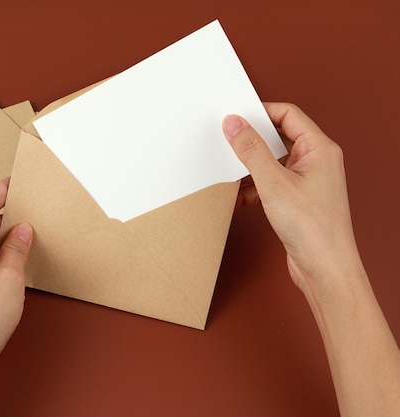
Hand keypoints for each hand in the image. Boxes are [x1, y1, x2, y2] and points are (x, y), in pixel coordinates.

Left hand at [0, 178, 32, 416]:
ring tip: (29, 234)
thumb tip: (23, 230)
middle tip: (31, 209)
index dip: (0, 191)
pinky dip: (1, 256)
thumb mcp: (10, 277)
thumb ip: (17, 249)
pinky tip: (17, 261)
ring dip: (6, 238)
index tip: (15, 181)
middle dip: (7, 215)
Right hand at [223, 104, 399, 416]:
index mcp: (320, 149)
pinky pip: (271, 184)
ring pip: (273, 163)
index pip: (288, 115)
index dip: (260, 112)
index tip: (236, 117)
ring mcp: (308, 182)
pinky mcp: (298, 201)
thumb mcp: (274, 183)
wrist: (325, 269)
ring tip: (231, 172)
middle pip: (279, 137)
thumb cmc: (314, 229)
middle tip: (229, 140)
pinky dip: (254, 188)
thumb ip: (252, 150)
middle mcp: (317, 162)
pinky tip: (240, 197)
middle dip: (253, 141)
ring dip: (251, 168)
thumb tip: (235, 124)